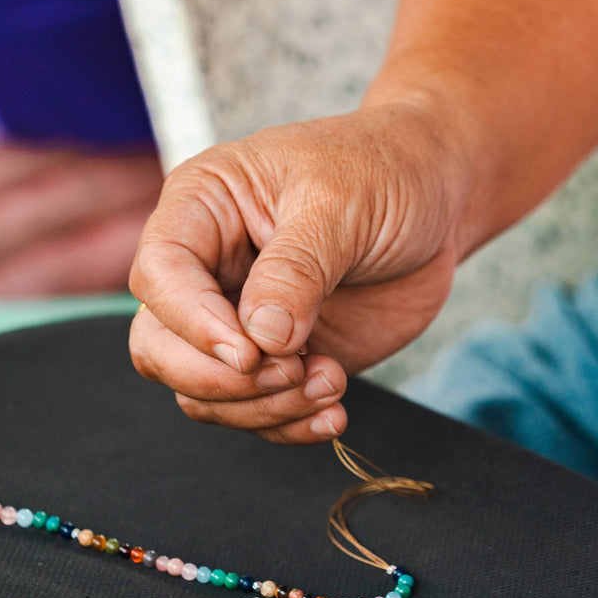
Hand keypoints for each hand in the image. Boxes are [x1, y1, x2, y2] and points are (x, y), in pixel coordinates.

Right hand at [128, 101, 469, 443]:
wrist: (438, 199)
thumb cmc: (382, 172)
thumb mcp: (339, 203)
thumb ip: (297, 269)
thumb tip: (261, 337)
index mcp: (202, 207)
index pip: (159, 275)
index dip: (192, 322)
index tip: (250, 352)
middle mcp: (206, 269)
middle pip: (159, 347)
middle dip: (219, 379)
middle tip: (292, 372)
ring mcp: (238, 320)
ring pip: (202, 392)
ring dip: (264, 407)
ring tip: (333, 381)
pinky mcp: (277, 360)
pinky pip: (254, 412)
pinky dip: (289, 424)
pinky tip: (335, 412)